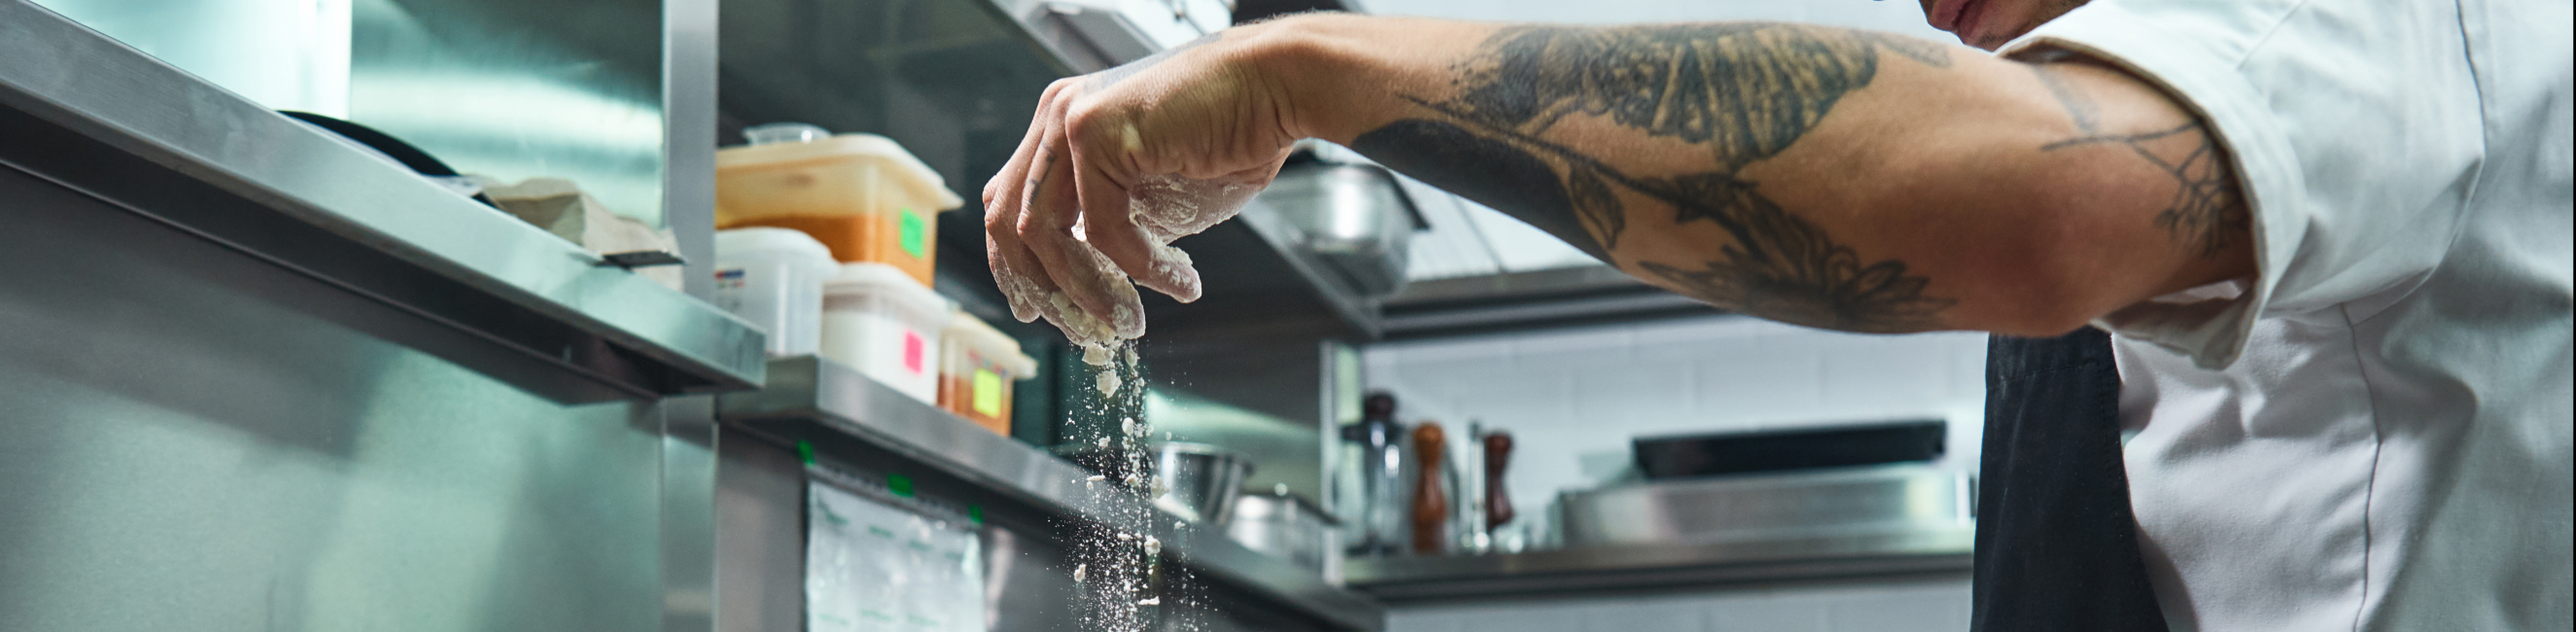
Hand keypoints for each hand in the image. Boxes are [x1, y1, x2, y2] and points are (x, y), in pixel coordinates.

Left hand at [981, 30, 1301, 346]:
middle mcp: (1056, 117)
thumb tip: (1093, 287)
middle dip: (1043, 289)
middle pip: (1007, 220)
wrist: (1280, 88)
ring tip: (1130, 322)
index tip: (1039, 311)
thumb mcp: (1157, 200)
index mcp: (1062, 125)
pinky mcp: (1097, 131)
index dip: (1016, 266)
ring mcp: (1070, 120)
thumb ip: (1115, 231)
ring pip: (1043, 233)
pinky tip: (1178, 283)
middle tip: (1086, 333)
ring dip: (1087, 291)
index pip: (1010, 203)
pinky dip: (1140, 268)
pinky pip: (1103, 229)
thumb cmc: (1233, 137)